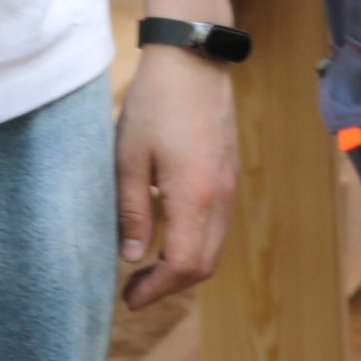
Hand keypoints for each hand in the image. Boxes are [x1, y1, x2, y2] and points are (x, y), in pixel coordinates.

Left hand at [116, 45, 238, 308]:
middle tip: (135, 289)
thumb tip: (135, 256)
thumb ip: (133, 212)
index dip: (158, 290)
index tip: (129, 297)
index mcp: (196, 194)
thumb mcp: (129, 160)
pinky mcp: (230, 171)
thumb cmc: (156, 107)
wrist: (195, 63)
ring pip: (216, 243)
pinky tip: (167, 230)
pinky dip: (196, 240)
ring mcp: (231, 182)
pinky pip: (219, 221)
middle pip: (207, 262)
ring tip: (147, 264)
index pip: (186, 264)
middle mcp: (222, 194)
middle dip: (172, 284)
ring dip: (185, 263)